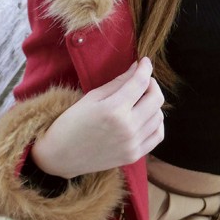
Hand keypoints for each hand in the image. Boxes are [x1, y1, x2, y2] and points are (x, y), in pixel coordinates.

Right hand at [31, 57, 164, 178]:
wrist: (60, 156)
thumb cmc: (71, 123)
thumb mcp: (91, 97)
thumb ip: (118, 82)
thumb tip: (136, 67)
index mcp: (113, 109)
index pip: (141, 82)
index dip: (145, 68)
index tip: (145, 62)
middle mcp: (127, 127)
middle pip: (156, 98)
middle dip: (152, 84)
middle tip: (143, 80)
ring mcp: (132, 144)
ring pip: (159, 116)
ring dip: (154, 104)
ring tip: (141, 100)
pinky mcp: (134, 155)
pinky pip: (158, 136)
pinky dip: (156, 123)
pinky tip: (146, 117)